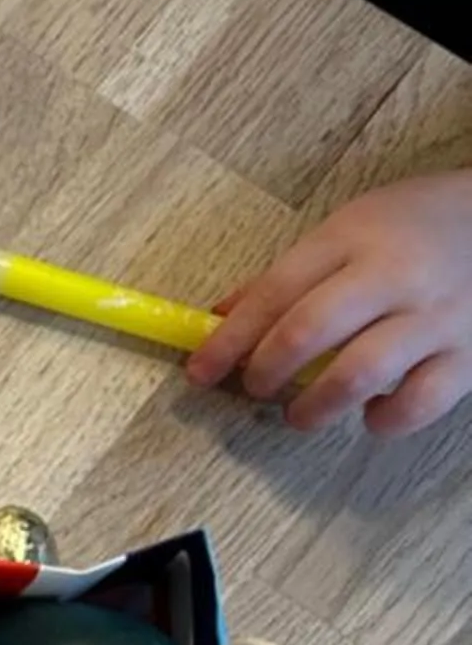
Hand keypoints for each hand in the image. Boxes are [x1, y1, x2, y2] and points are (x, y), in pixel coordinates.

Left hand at [185, 173, 471, 435]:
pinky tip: (369, 415)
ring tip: (300, 415)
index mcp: (354, 237)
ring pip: (359, 373)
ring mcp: (435, 317)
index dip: (229, 340)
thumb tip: (220, 318)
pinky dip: (385, 420)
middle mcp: (393, 276)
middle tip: (256, 388)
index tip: (200, 372)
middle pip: (309, 332)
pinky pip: (418, 402)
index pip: (275, 292)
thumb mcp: (352, 226)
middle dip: (266, 371)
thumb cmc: (418, 225)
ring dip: (314, 407)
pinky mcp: (469, 355)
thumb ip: (290, 274)